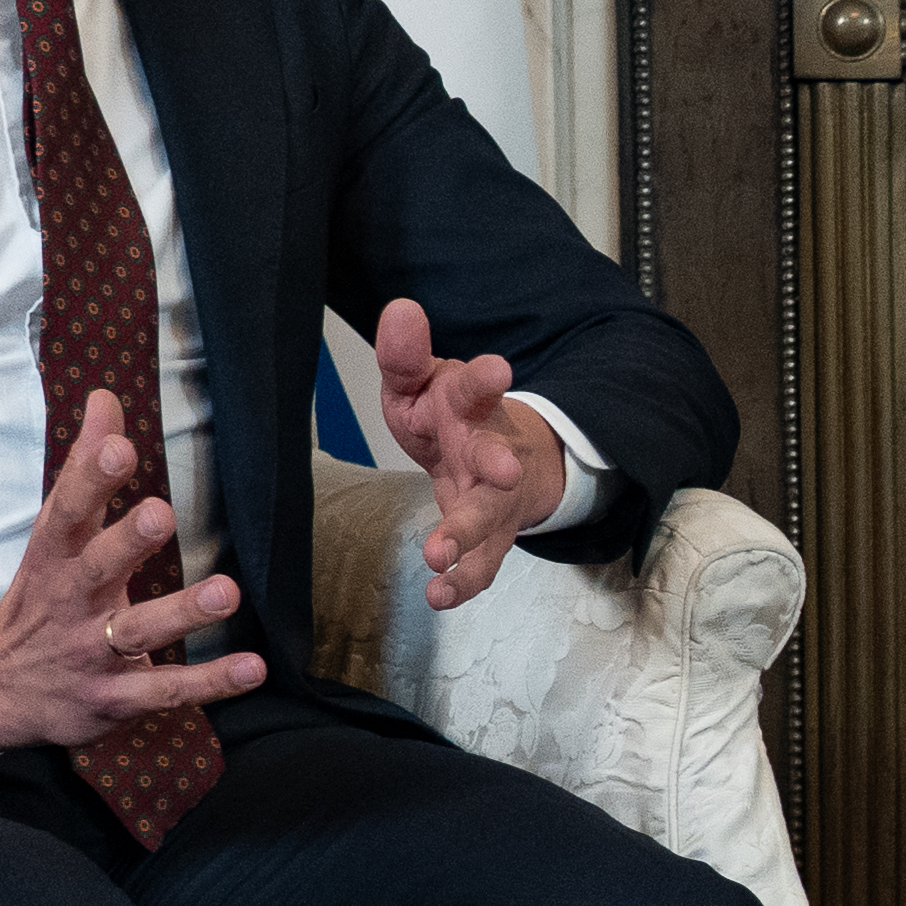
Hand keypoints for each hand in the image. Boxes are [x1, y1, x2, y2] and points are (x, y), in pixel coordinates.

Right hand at [0, 386, 257, 753]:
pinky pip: (164, 690)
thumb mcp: (54, 535)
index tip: (120, 445)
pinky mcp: (113, 698)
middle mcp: (70, 602)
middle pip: (97, 568)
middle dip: (126, 542)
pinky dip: (209, 682)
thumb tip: (106, 399)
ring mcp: (90, 653)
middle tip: (161, 513)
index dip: (91, 479)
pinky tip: (251, 668)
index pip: (67, 512)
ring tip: (227, 592)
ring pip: (137, 632)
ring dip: (182, 612)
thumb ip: (84, 468)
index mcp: (53, 558)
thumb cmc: (41, 598)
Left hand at [372, 296, 561, 610]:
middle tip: (503, 471)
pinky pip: (483, 563)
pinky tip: (439, 596)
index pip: (474, 387)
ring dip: (468, 534)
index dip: (483, 379)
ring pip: (489, 516)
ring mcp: (494, 496)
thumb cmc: (451, 418)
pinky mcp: (491, 534)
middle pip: (496, 456)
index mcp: (470, 405)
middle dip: (498, 462)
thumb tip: (400, 309)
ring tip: (440, 555)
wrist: (505, 459)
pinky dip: (463, 582)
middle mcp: (490, 450)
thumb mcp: (422, 382)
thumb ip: (405, 355)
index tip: (497, 370)